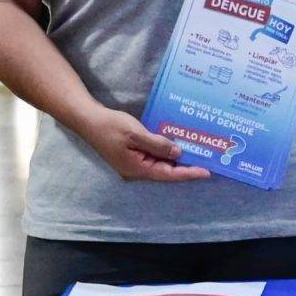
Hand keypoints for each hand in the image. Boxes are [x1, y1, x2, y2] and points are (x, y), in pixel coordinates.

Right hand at [75, 107, 209, 181]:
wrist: (88, 119)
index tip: (207, 172)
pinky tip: (175, 144)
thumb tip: (178, 153)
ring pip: (160, 164)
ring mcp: (133, 164)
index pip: (169, 175)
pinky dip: (164, 152)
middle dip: (185, 167)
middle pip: (166, 172)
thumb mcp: (135, 133)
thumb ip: (158, 144)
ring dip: (176, 159)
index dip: (189, 173)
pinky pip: (152, 157)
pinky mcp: (131, 156)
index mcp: (138, 169)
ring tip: (196, 152)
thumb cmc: (110, 125)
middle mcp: (137, 171)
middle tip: (207, 160)